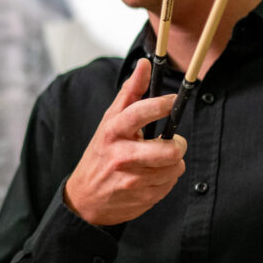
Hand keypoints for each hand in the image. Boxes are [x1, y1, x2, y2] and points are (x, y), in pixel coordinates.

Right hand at [64, 61, 185, 226]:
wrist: (85, 198)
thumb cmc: (101, 154)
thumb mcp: (109, 122)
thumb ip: (130, 92)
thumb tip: (145, 64)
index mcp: (113, 132)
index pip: (140, 113)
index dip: (162, 105)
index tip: (173, 102)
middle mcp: (121, 156)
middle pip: (170, 150)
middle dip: (177, 145)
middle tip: (172, 143)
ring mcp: (132, 180)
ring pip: (176, 168)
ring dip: (172, 164)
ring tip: (156, 162)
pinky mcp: (142, 198)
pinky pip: (171, 184)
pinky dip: (166, 179)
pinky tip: (151, 177)